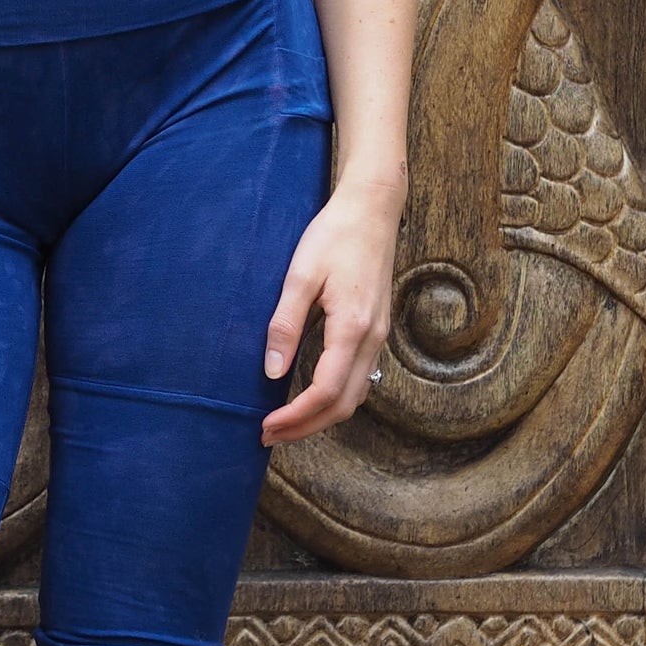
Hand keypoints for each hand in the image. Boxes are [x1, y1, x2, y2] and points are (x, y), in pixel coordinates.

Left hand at [259, 174, 402, 445]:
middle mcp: (372, 339)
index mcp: (352, 327)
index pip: (325, 391)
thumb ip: (285, 324)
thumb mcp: (301, 274)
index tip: (266, 427)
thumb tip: (272, 372)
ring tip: (286, 423)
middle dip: (306, 427)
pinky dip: (335, 399)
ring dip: (322, 417)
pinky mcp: (377, 331)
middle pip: (344, 405)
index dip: (296, 417)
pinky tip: (312, 396)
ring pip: (356, 397)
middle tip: (269, 435)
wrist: (372, 209)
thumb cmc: (334, 235)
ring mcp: (379, 337)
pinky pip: (360, 379)